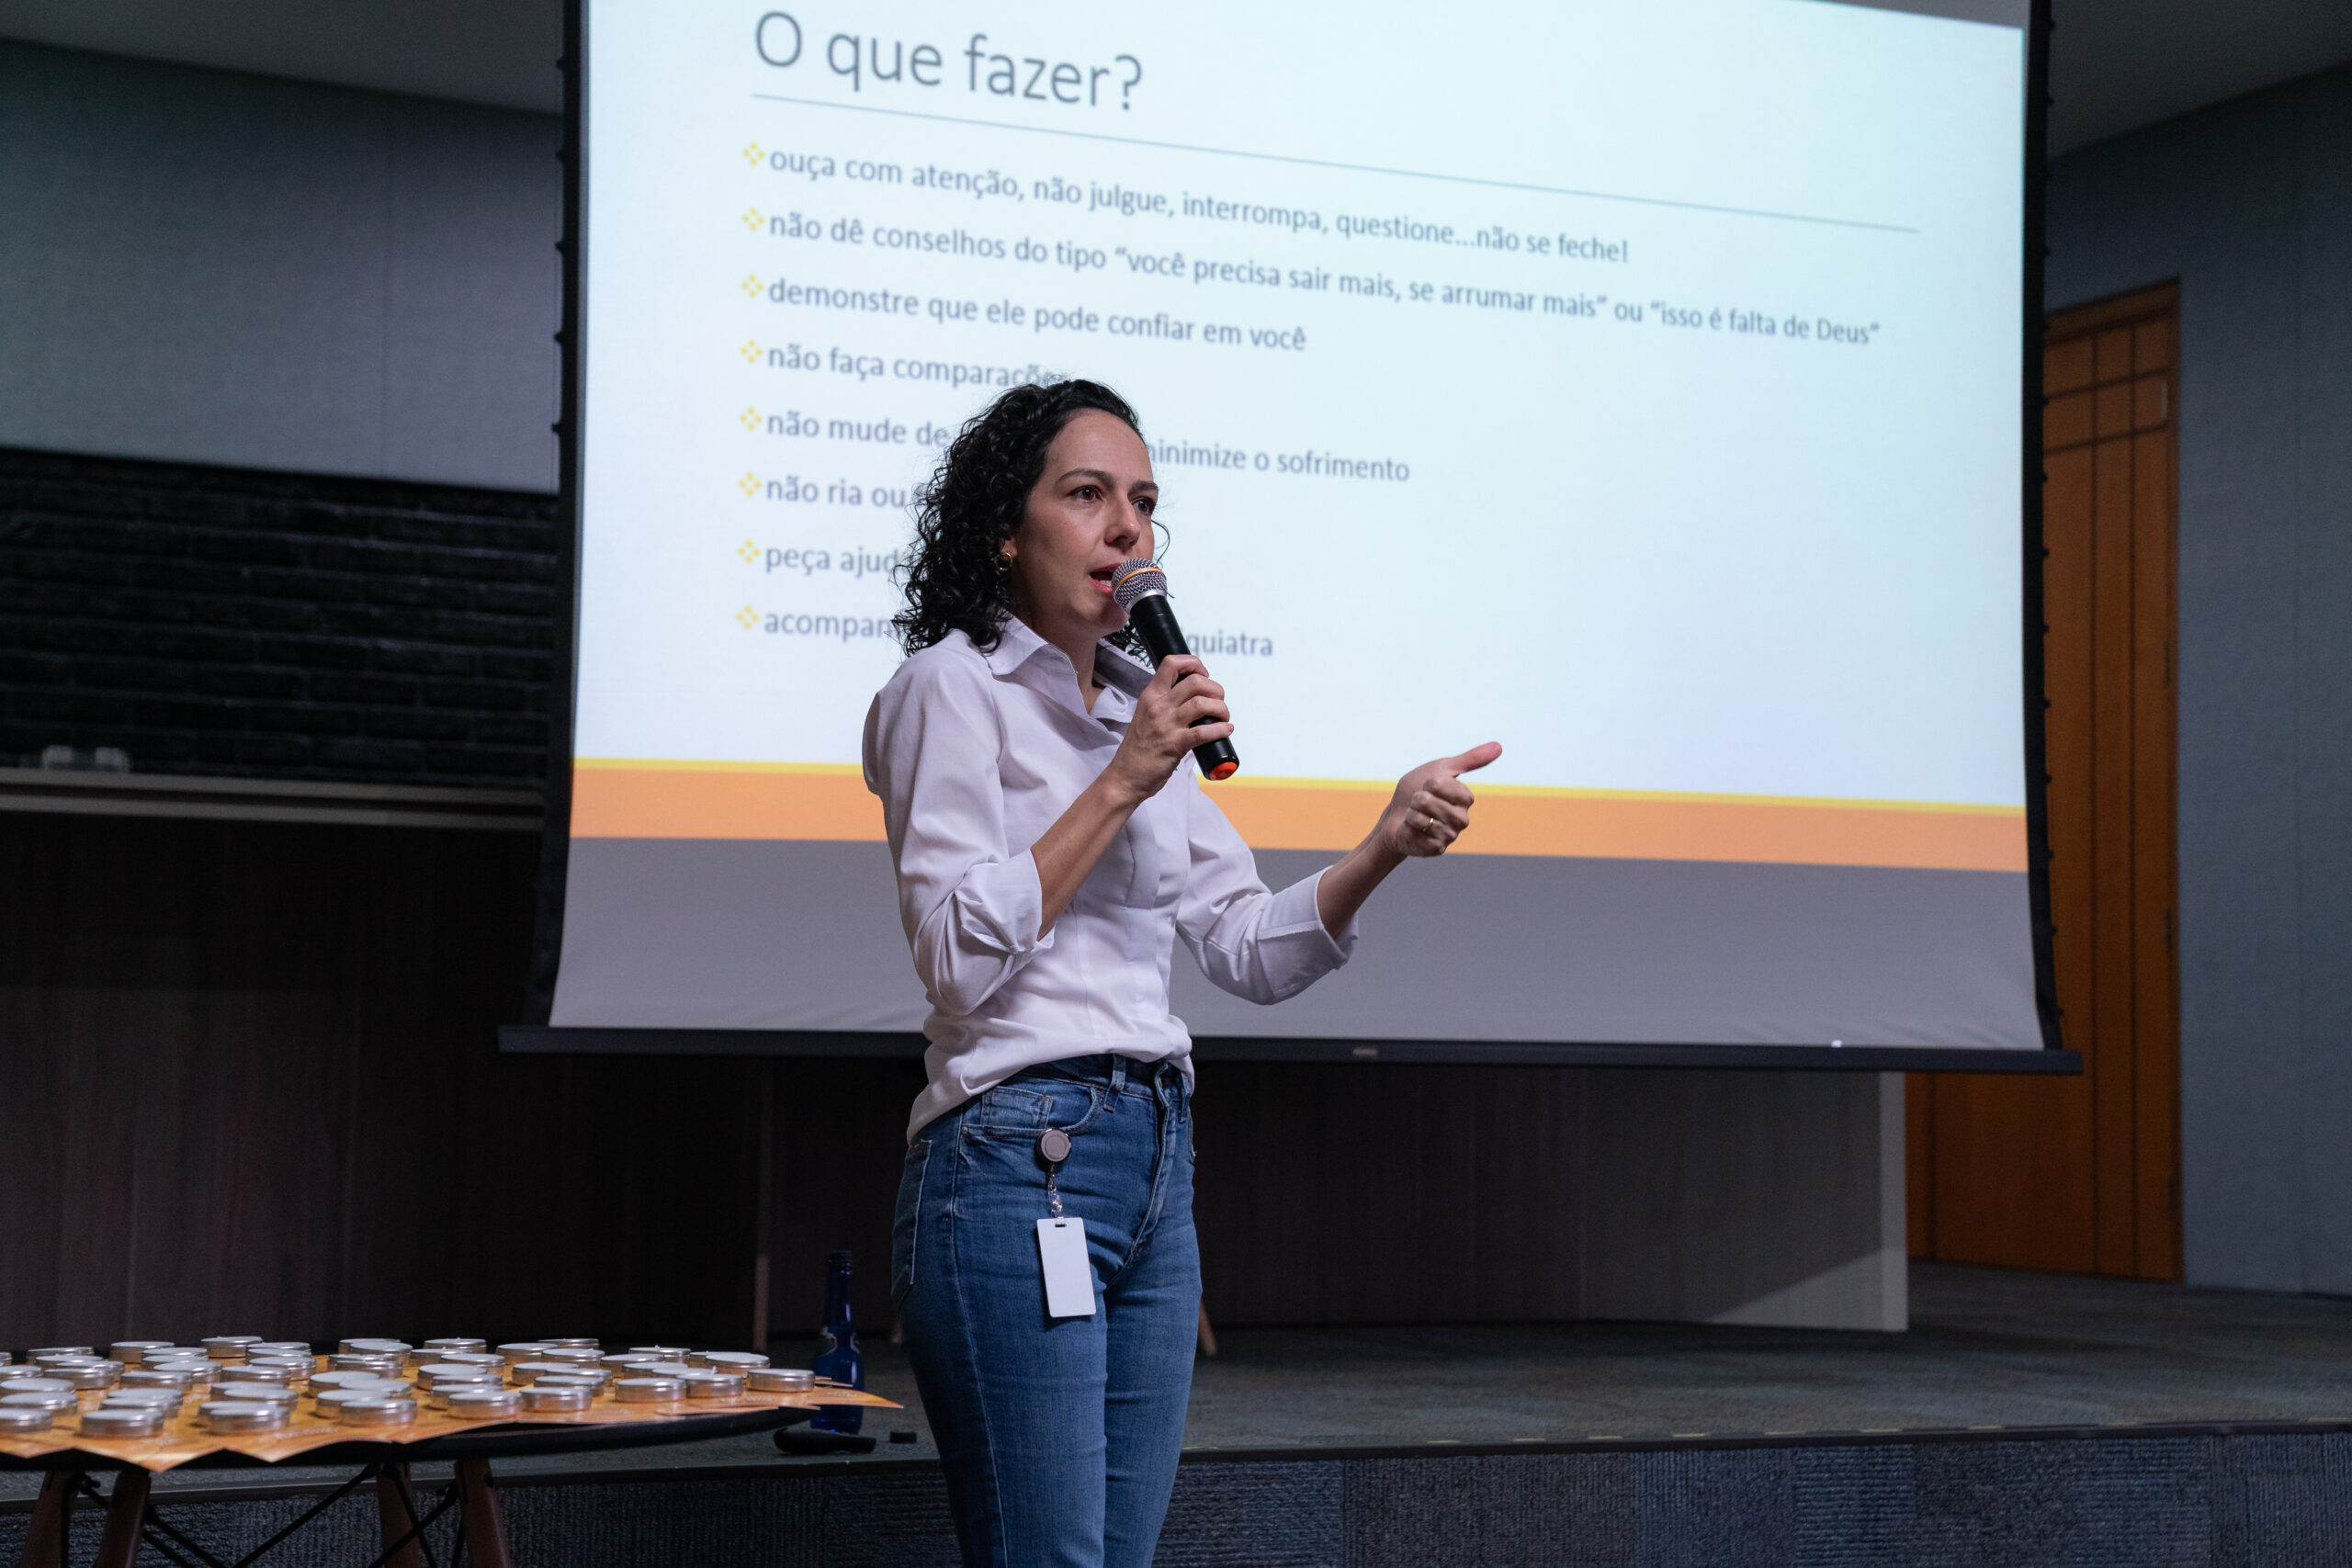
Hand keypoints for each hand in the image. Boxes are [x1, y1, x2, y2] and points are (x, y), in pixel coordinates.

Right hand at [1104, 655, 1230, 804]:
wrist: (1124, 776)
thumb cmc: (1138, 749)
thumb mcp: (1146, 716)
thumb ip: (1165, 704)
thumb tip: (1194, 696)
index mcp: (1150, 696)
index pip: (1171, 663)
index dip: (1194, 663)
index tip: (1204, 674)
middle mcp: (1158, 706)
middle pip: (1195, 681)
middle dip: (1215, 689)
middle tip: (1218, 701)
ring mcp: (1166, 725)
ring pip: (1202, 703)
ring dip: (1221, 708)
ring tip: (1223, 717)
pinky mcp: (1175, 744)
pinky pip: (1204, 732)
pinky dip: (1220, 729)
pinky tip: (1225, 730)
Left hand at [1373, 742, 1502, 858]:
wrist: (1395, 817)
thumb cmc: (1416, 791)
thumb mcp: (1440, 769)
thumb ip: (1469, 759)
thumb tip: (1499, 746)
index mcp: (1465, 798)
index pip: (1440, 785)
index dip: (1428, 783)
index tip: (1429, 786)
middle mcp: (1462, 819)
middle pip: (1429, 802)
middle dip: (1416, 799)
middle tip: (1419, 803)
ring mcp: (1450, 836)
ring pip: (1423, 819)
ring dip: (1411, 814)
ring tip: (1415, 816)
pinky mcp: (1436, 849)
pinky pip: (1418, 835)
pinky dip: (1409, 830)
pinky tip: (1414, 831)